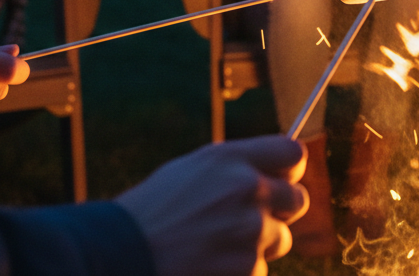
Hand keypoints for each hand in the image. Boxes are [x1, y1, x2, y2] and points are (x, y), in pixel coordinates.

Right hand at [116, 135, 307, 275]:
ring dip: (257, 245)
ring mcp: (251, 230)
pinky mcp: (247, 267)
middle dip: (279, 211)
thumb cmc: (152, 212)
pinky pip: (259, 269)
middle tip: (250, 220)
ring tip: (216, 246)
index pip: (293, 154)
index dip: (290, 169)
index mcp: (232, 159)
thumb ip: (236, 168)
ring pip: (279, 239)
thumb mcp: (192, 171)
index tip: (283, 179)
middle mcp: (248, 189)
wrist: (121, 254)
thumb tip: (271, 172)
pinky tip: (209, 265)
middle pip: (297, 199)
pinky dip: (239, 271)